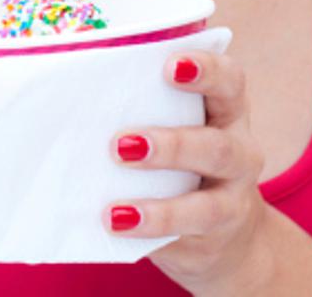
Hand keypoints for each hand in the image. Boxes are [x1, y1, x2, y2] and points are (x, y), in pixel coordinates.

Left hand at [105, 51, 271, 292]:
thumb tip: (71, 75)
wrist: (230, 241)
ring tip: (118, 210)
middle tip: (122, 143)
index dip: (207, 69)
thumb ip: (147, 102)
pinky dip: (149, 237)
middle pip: (217, 147)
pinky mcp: (211, 244)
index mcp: (229, 113)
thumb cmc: (184, 161)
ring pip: (206, 208)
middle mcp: (240, 156)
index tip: (170, 66)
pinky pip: (183, 242)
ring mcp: (231, 205)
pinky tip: (117, 228)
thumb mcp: (181, 125)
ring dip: (160, 209)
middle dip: (171, 146)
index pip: (230, 81)